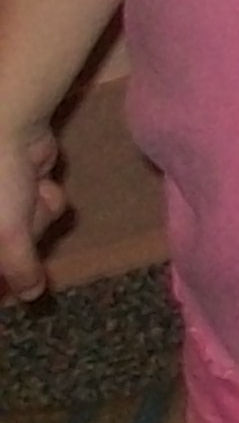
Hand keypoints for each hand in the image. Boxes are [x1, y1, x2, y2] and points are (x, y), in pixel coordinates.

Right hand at [1, 119, 67, 303]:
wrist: (10, 128)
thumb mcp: (7, 234)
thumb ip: (19, 269)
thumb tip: (30, 295)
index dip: (7, 280)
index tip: (15, 293)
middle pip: (13, 254)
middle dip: (27, 236)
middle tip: (24, 215)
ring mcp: (7, 205)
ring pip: (34, 230)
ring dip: (40, 215)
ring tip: (32, 196)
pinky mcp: (27, 188)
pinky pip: (44, 206)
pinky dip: (47, 198)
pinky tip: (41, 183)